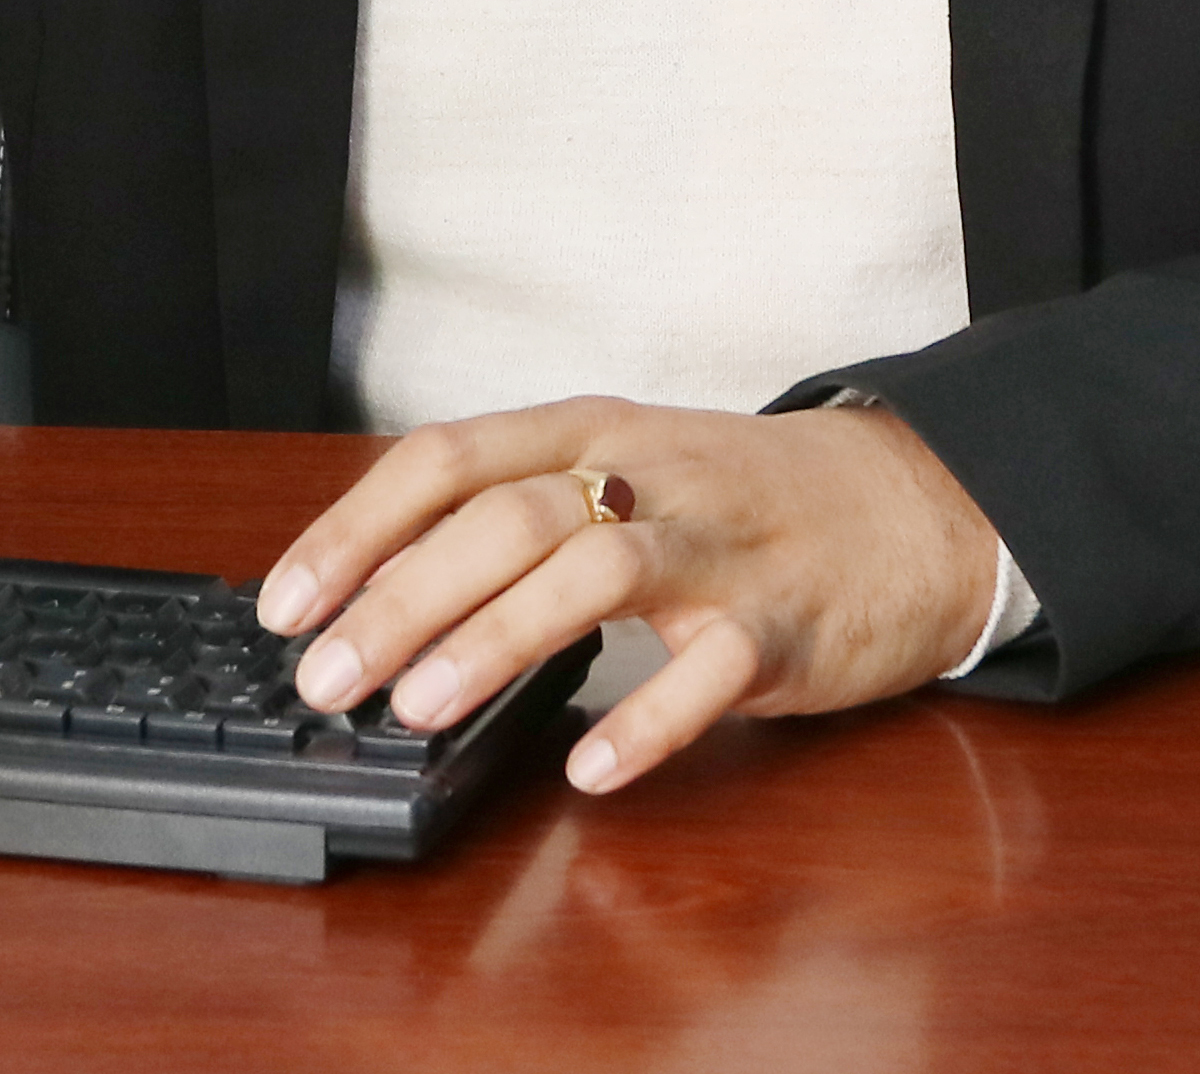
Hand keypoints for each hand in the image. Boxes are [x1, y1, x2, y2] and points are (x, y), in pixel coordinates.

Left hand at [254, 395, 999, 794]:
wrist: (912, 504)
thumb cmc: (740, 501)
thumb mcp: (624, 475)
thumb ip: (517, 515)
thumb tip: (376, 593)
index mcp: (594, 432)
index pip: (451, 455)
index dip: (357, 525)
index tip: (286, 602)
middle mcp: (648, 473)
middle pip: (507, 515)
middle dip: (401, 595)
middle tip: (325, 676)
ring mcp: (720, 544)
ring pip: (595, 569)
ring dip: (497, 635)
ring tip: (421, 706)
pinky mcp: (784, 619)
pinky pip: (711, 668)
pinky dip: (648, 718)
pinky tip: (592, 767)